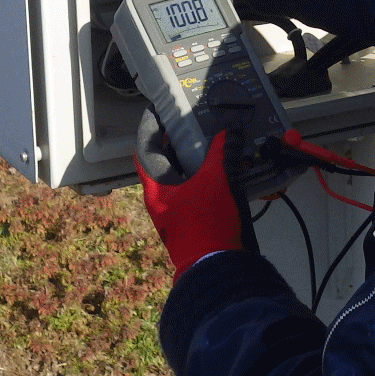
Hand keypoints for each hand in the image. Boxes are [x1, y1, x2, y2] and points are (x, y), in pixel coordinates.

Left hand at [137, 126, 246, 276]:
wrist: (219, 269)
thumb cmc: (207, 222)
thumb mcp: (217, 180)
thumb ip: (222, 151)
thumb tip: (229, 128)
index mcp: (156, 188)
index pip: (145, 147)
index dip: (151, 124)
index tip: (160, 106)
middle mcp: (162, 199)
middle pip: (165, 161)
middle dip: (179, 140)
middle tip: (195, 119)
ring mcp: (177, 212)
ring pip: (183, 176)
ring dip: (197, 158)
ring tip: (214, 138)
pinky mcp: (194, 221)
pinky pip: (198, 190)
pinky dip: (210, 176)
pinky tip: (228, 167)